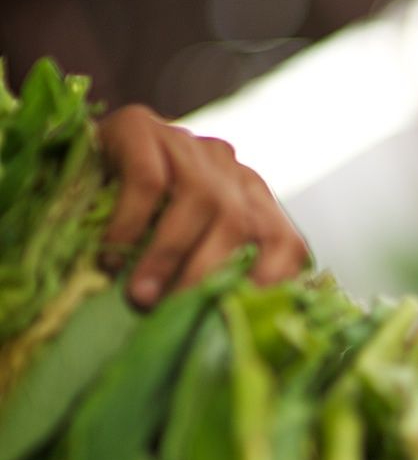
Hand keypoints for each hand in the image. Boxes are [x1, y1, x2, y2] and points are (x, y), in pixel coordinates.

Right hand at [97, 105, 309, 306]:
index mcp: (252, 198)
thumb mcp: (189, 242)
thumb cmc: (144, 215)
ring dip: (169, 255)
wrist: (91, 151)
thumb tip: (222, 331)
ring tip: (140, 296)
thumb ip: (213, 271)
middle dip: (208, 274)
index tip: (247, 316)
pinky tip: (110, 256)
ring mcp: (188, 144)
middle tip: (177, 314)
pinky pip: (148, 179)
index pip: (285, 239)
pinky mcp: (142, 128)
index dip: (274, 279)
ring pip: (201, 200)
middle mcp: (229, 168)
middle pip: (240, 223)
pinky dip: (131, 223)